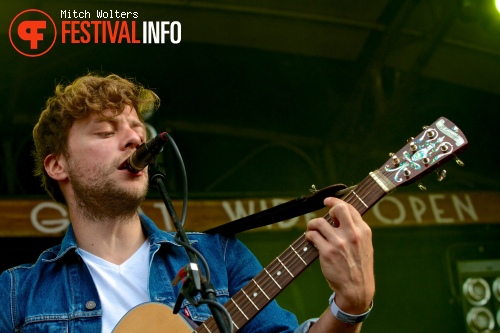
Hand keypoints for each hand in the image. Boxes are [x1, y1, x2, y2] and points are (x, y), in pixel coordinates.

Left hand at [305, 197, 374, 313]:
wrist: (357, 289)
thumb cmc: (359, 267)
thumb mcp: (365, 245)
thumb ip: (355, 230)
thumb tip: (339, 215)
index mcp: (363, 231)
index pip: (350, 208)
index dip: (336, 201)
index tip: (327, 201)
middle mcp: (352, 235)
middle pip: (338, 209)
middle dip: (328, 209)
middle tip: (324, 217)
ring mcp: (339, 243)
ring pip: (319, 222)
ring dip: (312, 225)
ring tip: (312, 231)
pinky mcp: (327, 252)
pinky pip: (312, 236)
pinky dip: (309, 236)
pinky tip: (310, 240)